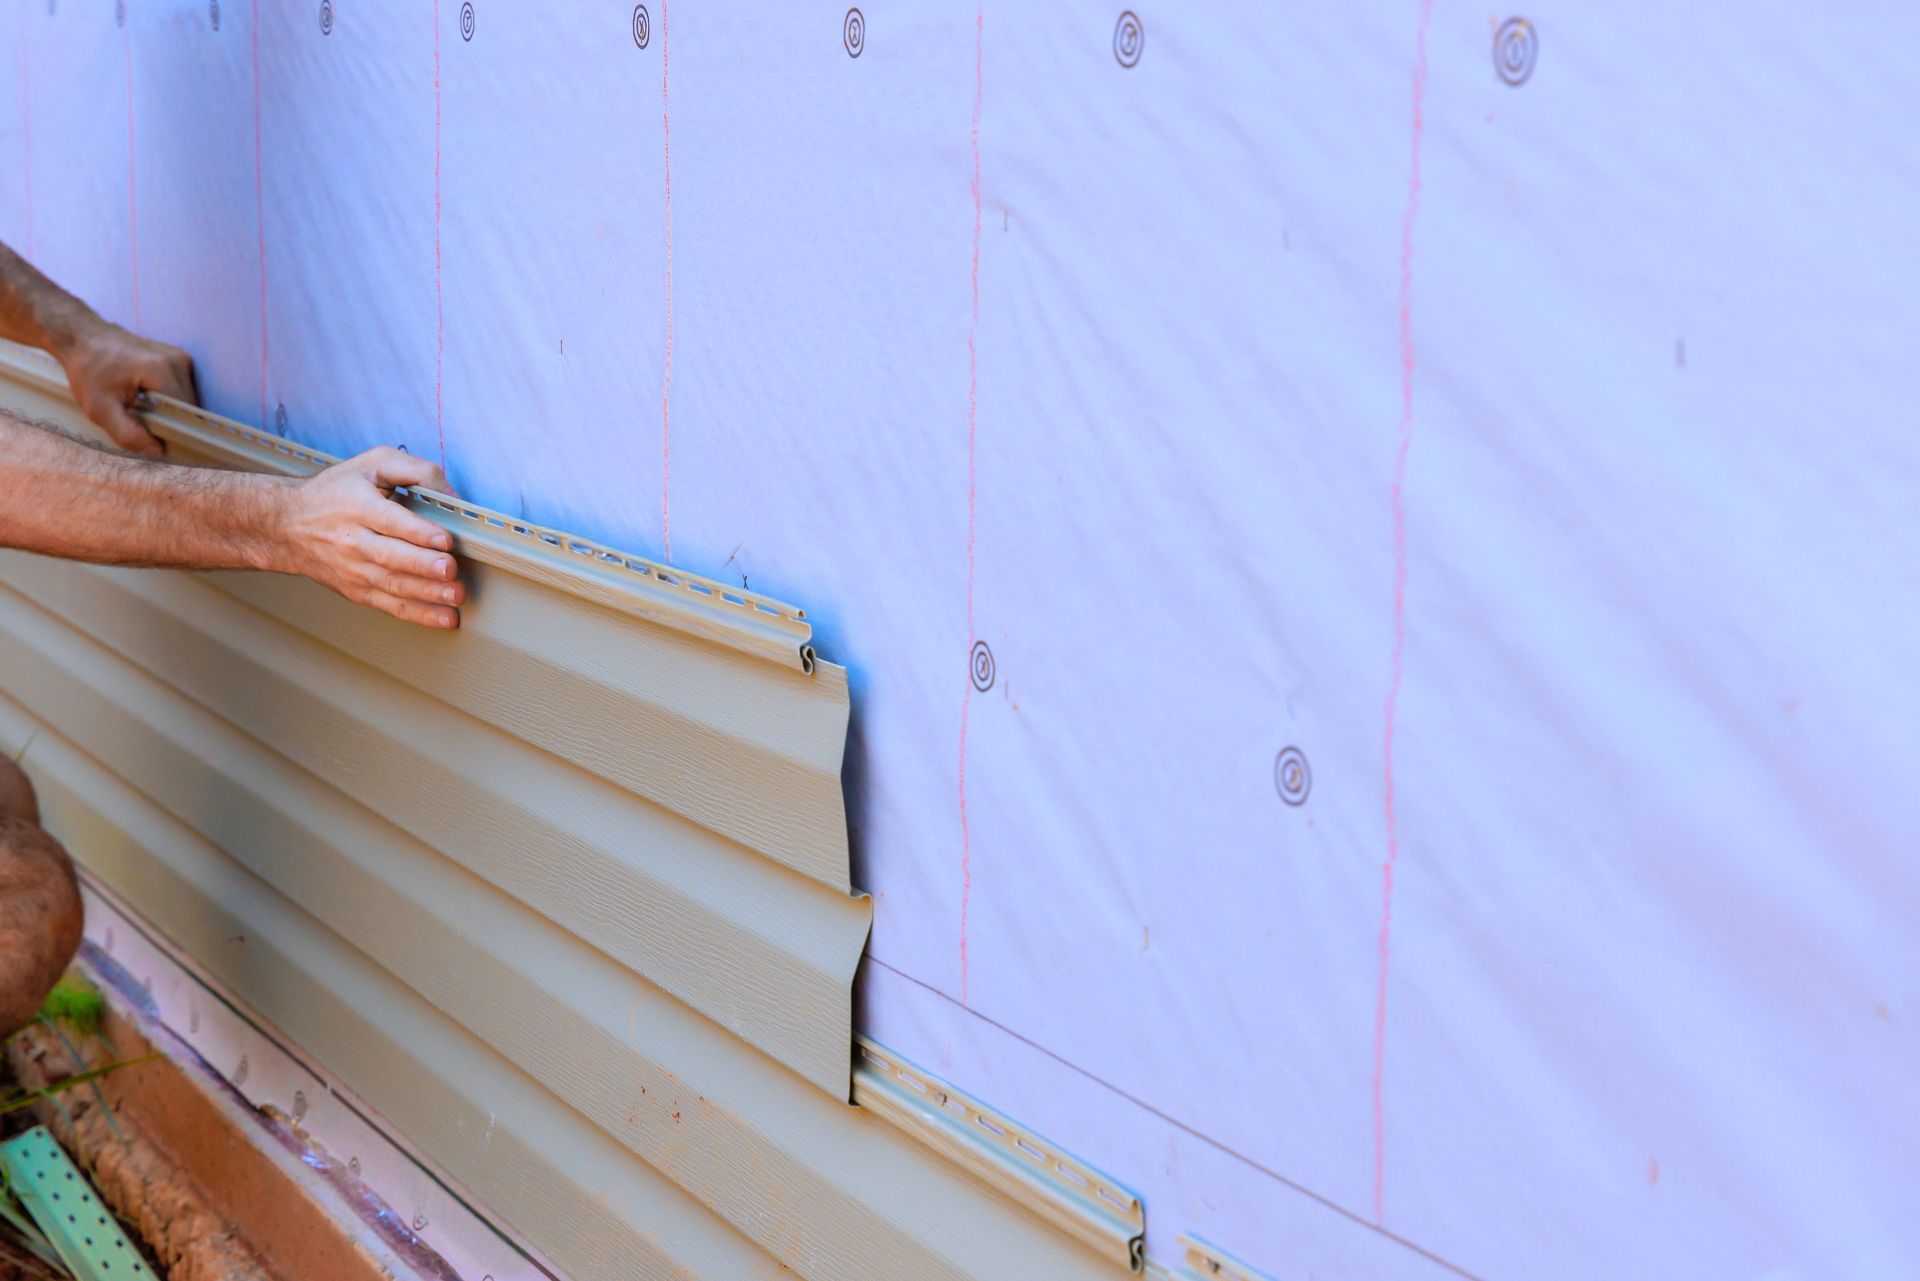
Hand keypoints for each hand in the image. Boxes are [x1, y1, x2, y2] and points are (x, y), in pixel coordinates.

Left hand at [56, 319, 197, 456]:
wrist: (83, 338)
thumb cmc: (88, 372)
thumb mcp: (99, 408)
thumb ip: (127, 433)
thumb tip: (158, 451)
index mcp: (161, 371)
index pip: (184, 414)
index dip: (174, 432)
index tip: (154, 438)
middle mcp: (178, 361)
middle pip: (190, 408)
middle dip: (172, 421)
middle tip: (143, 423)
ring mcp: (181, 357)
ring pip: (190, 400)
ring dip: (172, 411)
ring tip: (144, 408)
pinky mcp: (180, 357)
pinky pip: (185, 389)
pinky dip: (171, 399)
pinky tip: (149, 397)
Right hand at [272, 446, 466, 628]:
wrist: (286, 525)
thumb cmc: (336, 492)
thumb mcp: (372, 464)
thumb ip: (416, 471)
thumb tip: (454, 498)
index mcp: (357, 507)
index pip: (388, 520)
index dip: (417, 531)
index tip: (444, 539)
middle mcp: (352, 541)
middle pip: (390, 556)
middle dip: (423, 566)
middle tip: (450, 570)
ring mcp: (353, 570)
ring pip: (392, 584)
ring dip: (427, 594)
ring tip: (455, 596)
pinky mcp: (356, 590)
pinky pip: (389, 605)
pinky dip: (418, 614)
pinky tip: (445, 618)